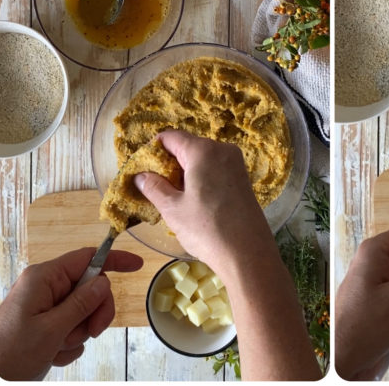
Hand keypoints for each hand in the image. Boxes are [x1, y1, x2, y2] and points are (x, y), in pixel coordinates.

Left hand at [0, 248, 142, 379]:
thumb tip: (105, 283)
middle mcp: (46, 288)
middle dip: (95, 312)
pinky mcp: (47, 324)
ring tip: (58, 347)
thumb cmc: (10, 352)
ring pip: (85, 312)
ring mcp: (46, 306)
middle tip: (93, 332)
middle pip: (91, 289)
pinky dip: (69, 344)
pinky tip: (52, 354)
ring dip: (79, 333)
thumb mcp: (51, 329)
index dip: (114, 259)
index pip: (87, 258)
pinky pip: (73, 328)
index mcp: (44, 279)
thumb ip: (81, 304)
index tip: (137, 265)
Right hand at [134, 129, 268, 267]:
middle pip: (187, 146)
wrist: (247, 252)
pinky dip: (200, 178)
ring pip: (201, 159)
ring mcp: (236, 164)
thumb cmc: (207, 228)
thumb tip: (140, 175)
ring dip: (184, 173)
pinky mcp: (242, 179)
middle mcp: (223, 150)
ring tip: (173, 198)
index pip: (171, 137)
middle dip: (168, 163)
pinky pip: (214, 169)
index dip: (153, 150)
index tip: (142, 169)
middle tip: (155, 187)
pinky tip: (193, 201)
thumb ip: (153, 187)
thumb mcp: (172, 208)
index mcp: (204, 151)